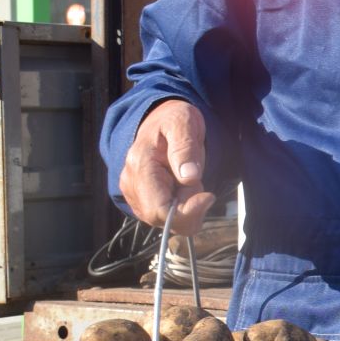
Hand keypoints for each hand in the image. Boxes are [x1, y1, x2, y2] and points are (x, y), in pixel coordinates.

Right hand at [119, 99, 212, 233]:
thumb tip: (189, 178)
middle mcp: (131, 183)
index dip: (187, 211)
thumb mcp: (184, 124)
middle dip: (188, 210)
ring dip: (185, 209)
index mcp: (141, 165)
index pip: (159, 209)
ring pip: (163, 221)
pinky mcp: (140, 199)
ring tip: (190, 182)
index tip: (208, 195)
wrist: (161, 119)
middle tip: (199, 185)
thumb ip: (185, 149)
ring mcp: (133, 193)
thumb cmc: (175, 120)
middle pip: (161, 220)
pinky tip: (184, 190)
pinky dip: (180, 209)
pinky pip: (163, 217)